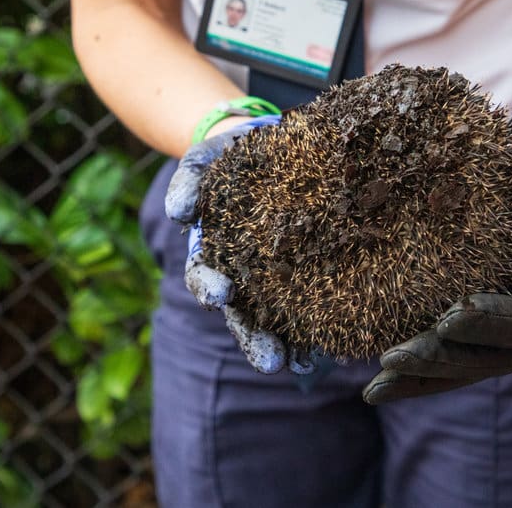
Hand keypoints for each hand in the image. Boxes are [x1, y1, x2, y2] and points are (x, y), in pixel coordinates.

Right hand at [165, 115, 317, 373]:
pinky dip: (318, 330)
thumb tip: (180, 215)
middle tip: (270, 362)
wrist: (272, 145)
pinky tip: (331, 349)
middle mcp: (240, 275)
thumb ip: (188, 182)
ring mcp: (273, 279)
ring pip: (276, 319)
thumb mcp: (204, 161)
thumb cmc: (231, 157)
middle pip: (242, 314)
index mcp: (212, 252)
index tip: (221, 295)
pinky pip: (313, 306)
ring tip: (302, 366)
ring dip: (287, 345)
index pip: (205, 278)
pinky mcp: (308, 273)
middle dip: (254, 339)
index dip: (210, 288)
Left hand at [362, 129, 511, 403]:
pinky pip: (444, 358)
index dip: (496, 322)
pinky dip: (411, 375)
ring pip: (461, 367)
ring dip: (418, 376)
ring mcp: (503, 342)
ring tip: (375, 387)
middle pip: (490, 358)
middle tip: (395, 357)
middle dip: (441, 359)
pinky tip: (374, 388)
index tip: (452, 316)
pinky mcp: (474, 338)